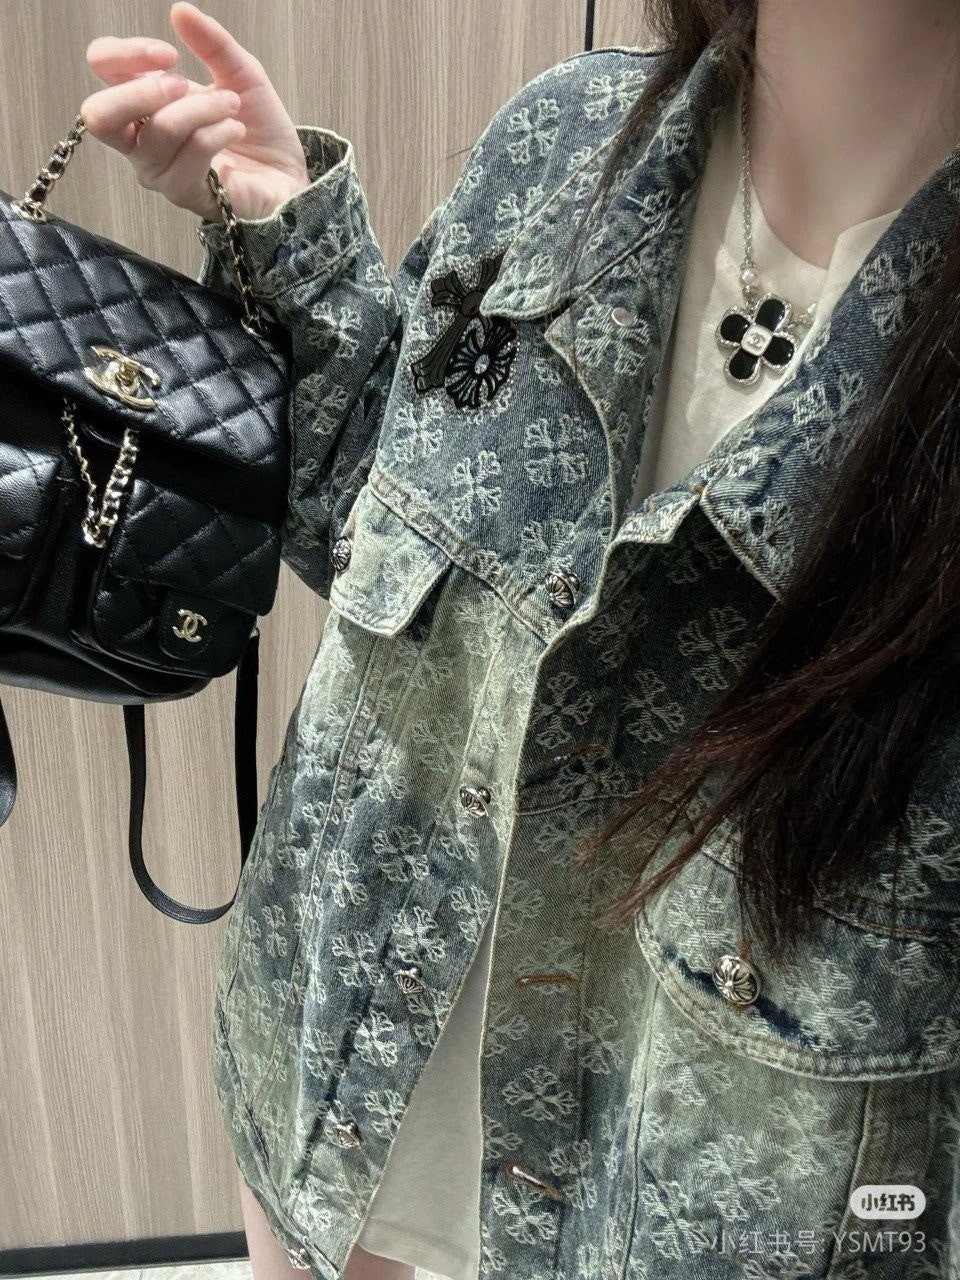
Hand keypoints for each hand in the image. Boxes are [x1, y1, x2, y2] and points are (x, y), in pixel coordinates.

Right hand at [83, 1, 310, 221]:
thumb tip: (180, 10)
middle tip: (184, 83)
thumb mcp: (240, 73)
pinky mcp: (183, 193)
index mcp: (142, 100)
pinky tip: (236, 130)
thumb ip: (211, 43)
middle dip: (143, 90)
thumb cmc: (255, 127)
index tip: (169, 54)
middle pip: (100, 115)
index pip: (102, 68)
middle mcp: (138, 138)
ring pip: (161, 128)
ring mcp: (157, 170)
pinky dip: (221, 130)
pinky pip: (193, 151)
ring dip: (204, 108)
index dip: (127, 53)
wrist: (285, 175)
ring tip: (232, 107)